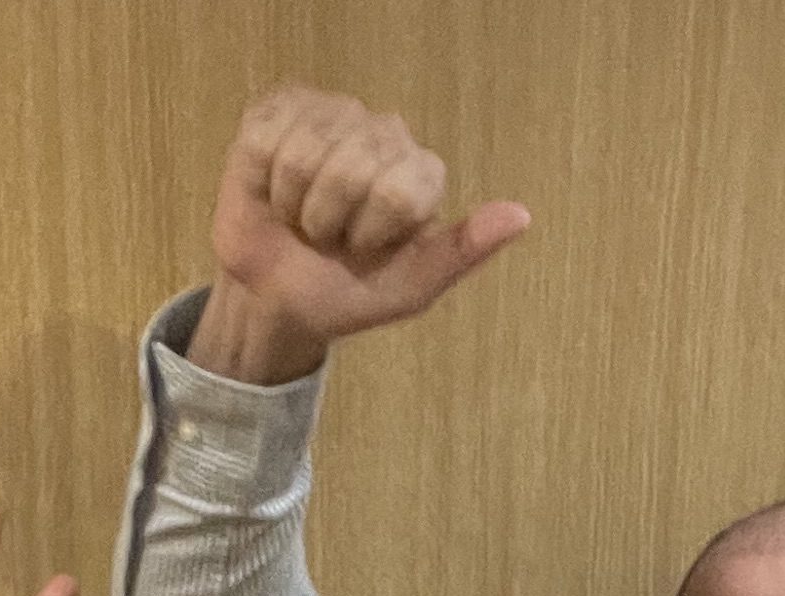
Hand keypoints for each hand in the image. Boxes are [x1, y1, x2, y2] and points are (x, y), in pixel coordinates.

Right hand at [196, 87, 529, 382]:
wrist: (276, 299)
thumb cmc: (344, 293)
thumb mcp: (408, 290)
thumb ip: (462, 253)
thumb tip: (521, 216)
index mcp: (420, 172)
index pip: (397, 191)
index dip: (369, 232)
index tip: (364, 249)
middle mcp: (383, 131)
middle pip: (350, 169)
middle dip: (328, 219)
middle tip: (328, 237)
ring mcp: (333, 112)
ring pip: (304, 153)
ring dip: (294, 203)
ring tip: (302, 216)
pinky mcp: (281, 107)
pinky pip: (267, 140)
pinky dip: (263, 179)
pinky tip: (274, 190)